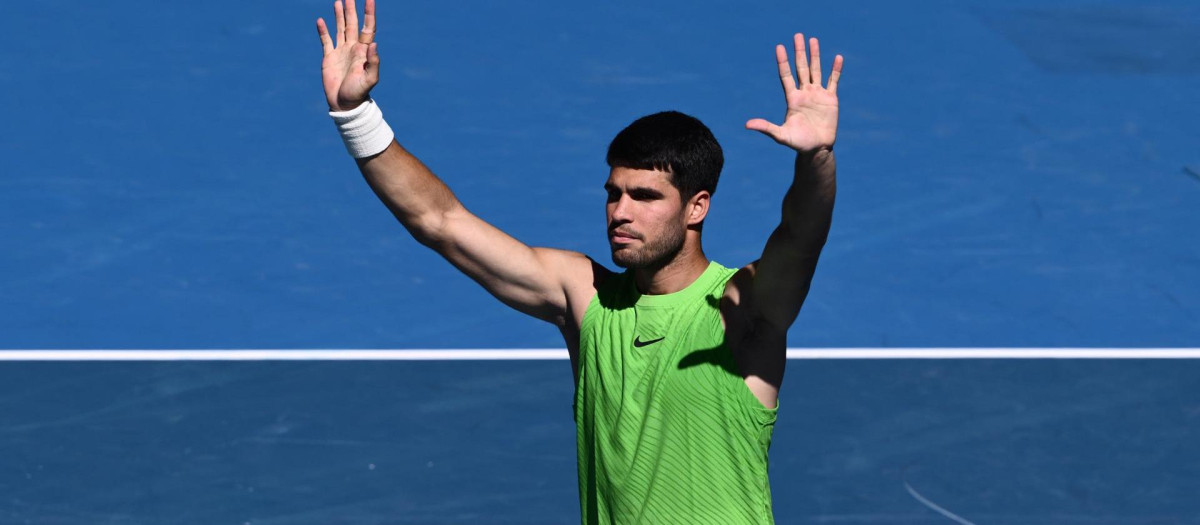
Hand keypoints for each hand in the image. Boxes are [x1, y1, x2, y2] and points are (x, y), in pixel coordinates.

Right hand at [316, 0, 378, 110]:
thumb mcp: (369, 79)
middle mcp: (353, 48)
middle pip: (353, 24)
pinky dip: (323, 30)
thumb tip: (373, 44)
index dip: (369, 13)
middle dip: (352, 9)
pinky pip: (326, 40)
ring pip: (340, 28)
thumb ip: (373, 62)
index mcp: (364, 51)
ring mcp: (341, 52)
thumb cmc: (359, 93)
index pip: (367, 27)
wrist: (344, 104)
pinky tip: (321, 20)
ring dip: (340, 15)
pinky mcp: (329, 57)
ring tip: (339, 1)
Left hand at [746, 34, 842, 152]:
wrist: (816, 149)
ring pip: (815, 70)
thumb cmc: (798, 143)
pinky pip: (833, 81)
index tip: (779, 47)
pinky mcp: (830, 99)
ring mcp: (817, 94)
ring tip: (813, 40)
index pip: (786, 75)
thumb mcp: (781, 135)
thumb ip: (766, 128)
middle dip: (799, 52)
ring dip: (815, 55)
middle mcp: (804, 93)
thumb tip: (747, 125)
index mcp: (792, 99)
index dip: (783, 62)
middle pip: (801, 68)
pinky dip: (836, 70)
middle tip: (797, 35)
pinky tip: (837, 57)